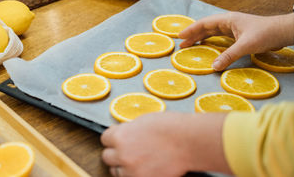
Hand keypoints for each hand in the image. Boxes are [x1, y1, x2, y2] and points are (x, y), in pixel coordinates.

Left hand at [101, 112, 230, 176]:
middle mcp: (123, 155)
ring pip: (117, 172)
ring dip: (124, 166)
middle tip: (127, 150)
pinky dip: (136, 174)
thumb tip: (122, 134)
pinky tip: (146, 167)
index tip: (118, 138)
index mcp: (120, 136)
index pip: (104, 139)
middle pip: (107, 157)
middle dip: (116, 153)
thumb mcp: (142, 122)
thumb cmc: (170, 127)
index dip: (112, 138)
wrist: (189, 141)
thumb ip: (128, 130)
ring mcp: (133, 170)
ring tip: (138, 160)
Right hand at [179, 12, 293, 70]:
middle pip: (206, 28)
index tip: (180, 36)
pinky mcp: (238, 35)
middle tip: (181, 44)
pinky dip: (211, 42)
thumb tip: (213, 67)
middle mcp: (228, 22)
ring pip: (212, 32)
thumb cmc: (265, 34)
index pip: (204, 23)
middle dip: (193, 35)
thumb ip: (228, 56)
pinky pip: (220, 38)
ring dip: (201, 38)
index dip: (191, 30)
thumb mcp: (245, 46)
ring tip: (190, 46)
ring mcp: (233, 28)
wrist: (283, 32)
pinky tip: (207, 47)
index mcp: (227, 20)